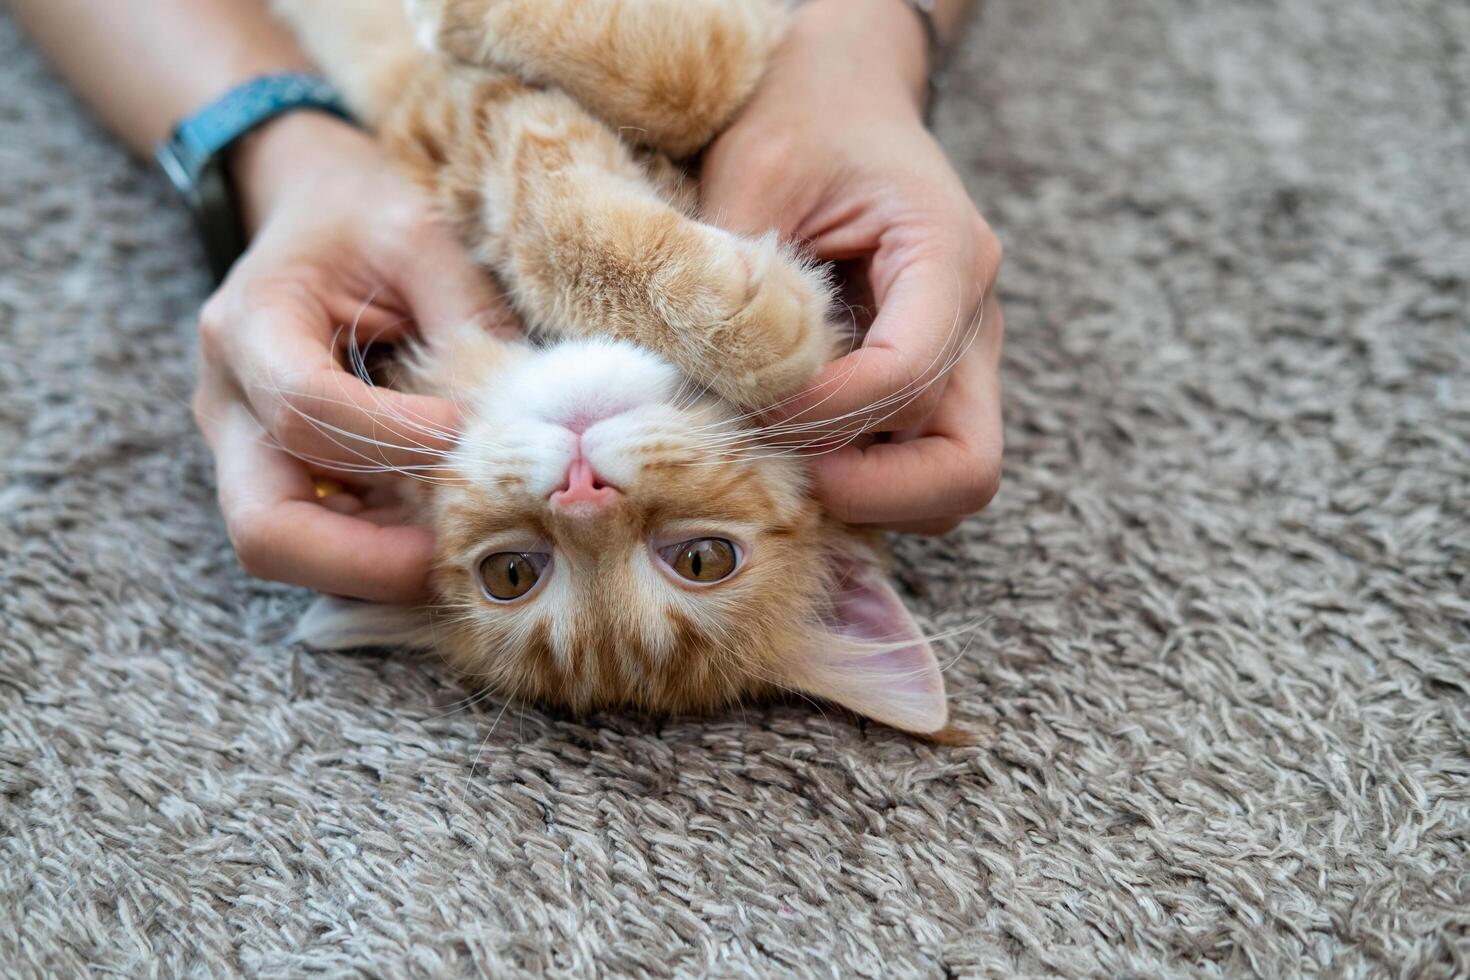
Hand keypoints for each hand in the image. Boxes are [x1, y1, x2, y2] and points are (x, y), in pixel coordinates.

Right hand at [192, 113, 511, 600]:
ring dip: (379, 567)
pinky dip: (383, 554)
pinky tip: (452, 535)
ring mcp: (246, 452)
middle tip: (461, 553)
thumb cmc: (364, 216)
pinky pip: (322, 544)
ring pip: (289, 551)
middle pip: (265, 527)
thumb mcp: (420, 236)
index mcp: (249, 325)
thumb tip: (535, 415)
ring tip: (469, 547)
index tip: (464, 433)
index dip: (392, 438)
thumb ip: (467, 316)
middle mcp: (228, 404)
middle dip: (366, 560)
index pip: (306, 410)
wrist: (310, 214)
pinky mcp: (283, 478)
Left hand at [700, 0, 1003, 532]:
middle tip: (781, 470)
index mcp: (946, 255)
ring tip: (775, 457)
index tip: (747, 414)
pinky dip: (856, 479)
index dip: (826, 414)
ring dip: (865, 493)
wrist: (847, 95)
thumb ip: (733, 279)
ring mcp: (960, 360)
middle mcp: (972, 320)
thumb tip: (686, 390)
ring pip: (947, 482)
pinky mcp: (929, 382)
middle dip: (873, 492)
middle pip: (966, 466)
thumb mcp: (756, 172)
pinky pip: (912, 464)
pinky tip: (785, 446)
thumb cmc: (803, 119)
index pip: (910, 374)